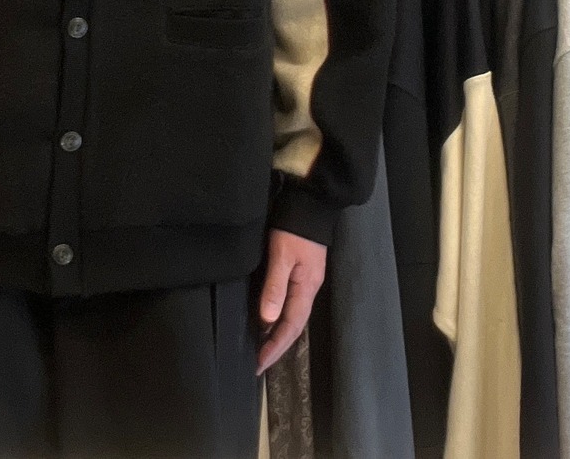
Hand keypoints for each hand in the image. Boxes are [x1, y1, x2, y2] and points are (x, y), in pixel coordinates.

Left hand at [257, 229, 326, 374]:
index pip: (291, 327)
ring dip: (277, 334)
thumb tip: (266, 319)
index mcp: (306, 289)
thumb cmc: (294, 230)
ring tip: (261, 349)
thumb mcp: (282, 256)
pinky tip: (268, 321)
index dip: (275, 346)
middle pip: (294, 326)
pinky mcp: (301, 274)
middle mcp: (308, 290)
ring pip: (292, 317)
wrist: (311, 205)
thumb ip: (275, 287)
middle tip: (258, 364)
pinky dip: (279, 318)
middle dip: (276, 346)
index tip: (259, 364)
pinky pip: (290, 305)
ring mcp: (306, 282)